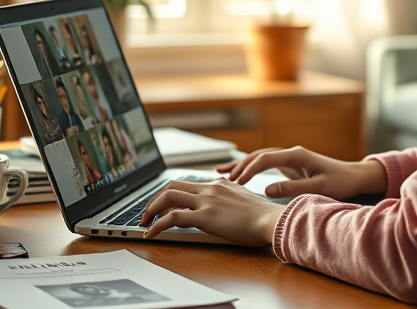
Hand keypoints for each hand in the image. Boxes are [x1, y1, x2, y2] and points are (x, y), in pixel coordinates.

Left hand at [141, 178, 284, 245]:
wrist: (272, 220)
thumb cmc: (263, 217)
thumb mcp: (244, 201)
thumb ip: (230, 199)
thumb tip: (223, 208)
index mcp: (219, 184)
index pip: (187, 183)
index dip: (169, 194)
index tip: (162, 204)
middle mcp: (210, 188)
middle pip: (171, 186)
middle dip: (154, 200)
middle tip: (147, 214)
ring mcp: (206, 200)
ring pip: (167, 197)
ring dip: (151, 209)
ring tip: (144, 223)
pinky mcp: (205, 216)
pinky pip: (172, 218)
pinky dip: (157, 225)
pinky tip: (151, 234)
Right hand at [216, 146, 386, 200]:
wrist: (354, 176)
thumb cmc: (340, 182)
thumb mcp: (318, 187)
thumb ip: (292, 188)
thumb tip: (267, 189)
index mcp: (297, 155)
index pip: (266, 159)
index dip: (250, 169)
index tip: (237, 183)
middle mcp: (291, 153)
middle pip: (259, 155)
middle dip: (240, 166)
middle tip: (224, 181)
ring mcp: (289, 157)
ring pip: (259, 158)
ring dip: (241, 165)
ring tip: (220, 173)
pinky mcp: (289, 165)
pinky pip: (265, 164)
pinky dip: (250, 167)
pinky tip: (236, 173)